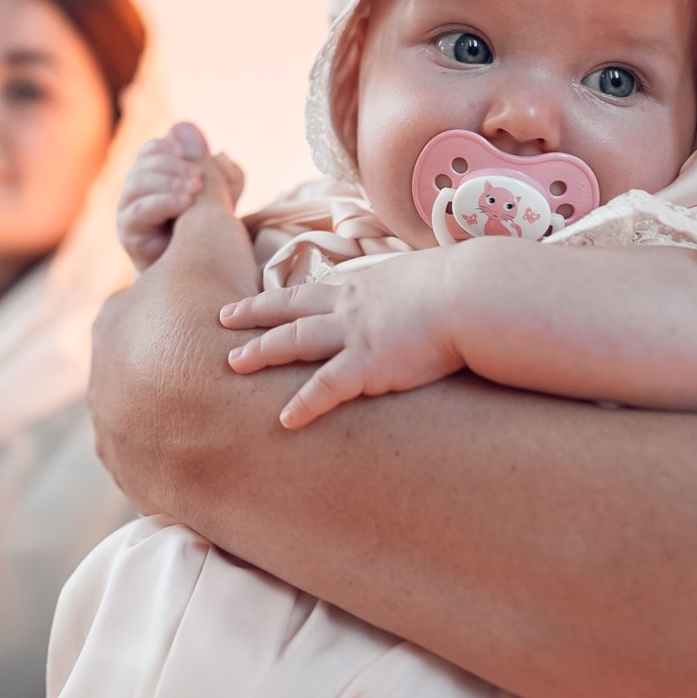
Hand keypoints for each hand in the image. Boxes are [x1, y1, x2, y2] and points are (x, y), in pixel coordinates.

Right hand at [115, 123, 243, 268]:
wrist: (196, 275)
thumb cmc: (208, 231)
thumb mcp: (223, 197)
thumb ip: (216, 169)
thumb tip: (191, 135)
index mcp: (155, 176)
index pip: (151, 151)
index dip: (167, 148)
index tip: (188, 155)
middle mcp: (136, 191)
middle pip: (142, 165)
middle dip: (173, 167)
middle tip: (199, 178)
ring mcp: (128, 211)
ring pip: (136, 184)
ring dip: (167, 182)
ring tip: (194, 190)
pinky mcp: (129, 233)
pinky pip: (138, 211)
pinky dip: (161, 202)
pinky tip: (184, 204)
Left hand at [220, 253, 466, 427]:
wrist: (473, 294)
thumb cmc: (465, 287)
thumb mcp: (431, 277)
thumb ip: (416, 289)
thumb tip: (429, 291)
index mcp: (367, 285)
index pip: (317, 290)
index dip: (286, 298)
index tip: (261, 301)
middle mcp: (352, 305)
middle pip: (292, 308)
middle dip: (254, 314)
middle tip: (224, 318)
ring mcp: (356, 334)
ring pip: (295, 340)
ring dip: (262, 351)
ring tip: (233, 364)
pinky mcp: (368, 365)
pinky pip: (326, 388)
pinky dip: (304, 404)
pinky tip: (285, 420)